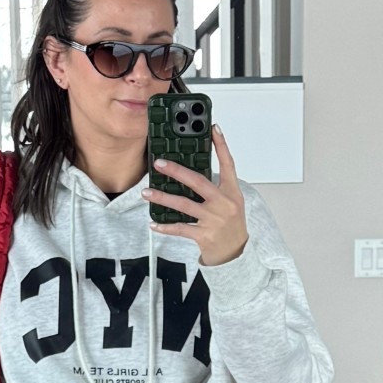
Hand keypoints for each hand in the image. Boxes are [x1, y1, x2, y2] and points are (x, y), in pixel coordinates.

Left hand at [144, 124, 248, 266]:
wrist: (236, 254)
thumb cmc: (231, 225)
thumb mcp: (231, 202)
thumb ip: (217, 187)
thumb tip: (191, 173)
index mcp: (232, 192)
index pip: (228, 163)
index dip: (221, 145)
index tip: (212, 128)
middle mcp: (224, 203)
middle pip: (198, 181)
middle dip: (176, 170)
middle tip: (159, 163)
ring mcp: (214, 220)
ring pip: (184, 204)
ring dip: (162, 197)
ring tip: (146, 192)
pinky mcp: (204, 235)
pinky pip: (180, 228)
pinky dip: (165, 226)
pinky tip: (153, 223)